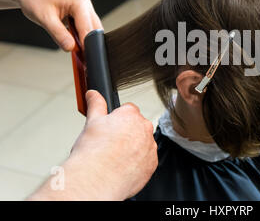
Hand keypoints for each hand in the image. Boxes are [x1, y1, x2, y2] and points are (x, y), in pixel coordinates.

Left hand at [0, 0, 101, 50]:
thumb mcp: (44, 18)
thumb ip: (58, 34)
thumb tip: (70, 48)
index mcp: (79, 2)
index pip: (88, 28)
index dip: (87, 44)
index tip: (84, 56)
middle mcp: (85, 4)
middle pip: (94, 30)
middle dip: (88, 43)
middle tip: (78, 55)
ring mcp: (84, 9)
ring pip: (92, 29)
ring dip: (84, 39)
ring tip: (72, 46)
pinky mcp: (81, 13)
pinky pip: (86, 28)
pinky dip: (81, 36)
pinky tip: (71, 39)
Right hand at [28, 91, 157, 200]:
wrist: (97, 180)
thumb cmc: (93, 152)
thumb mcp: (91, 122)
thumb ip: (96, 104)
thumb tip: (93, 94)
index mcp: (131, 115)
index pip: (128, 110)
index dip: (116, 119)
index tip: (109, 129)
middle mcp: (145, 128)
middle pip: (137, 126)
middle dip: (126, 133)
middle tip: (110, 144)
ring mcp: (150, 146)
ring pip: (142, 143)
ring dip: (133, 148)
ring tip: (115, 158)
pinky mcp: (152, 164)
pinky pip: (146, 160)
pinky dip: (137, 163)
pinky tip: (123, 167)